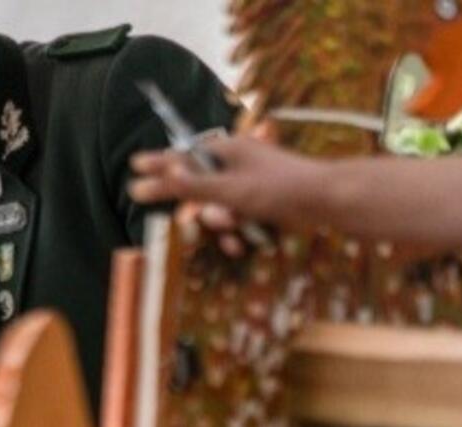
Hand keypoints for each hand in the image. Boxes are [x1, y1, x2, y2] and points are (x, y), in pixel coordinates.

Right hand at [129, 132, 319, 255]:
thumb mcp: (226, 190)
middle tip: (207, 220)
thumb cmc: (277, 190)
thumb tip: (149, 179)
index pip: (182, 157)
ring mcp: (249, 182)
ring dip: (222, 225)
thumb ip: (187, 187)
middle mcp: (236, 163)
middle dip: (203, 209)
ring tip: (236, 231)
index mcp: (227, 150)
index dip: (158, 164)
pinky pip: (236, 217)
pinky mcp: (261, 201)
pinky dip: (236, 230)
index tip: (135, 165)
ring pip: (217, 207)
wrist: (326, 202)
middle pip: (200, 188)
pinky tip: (243, 242)